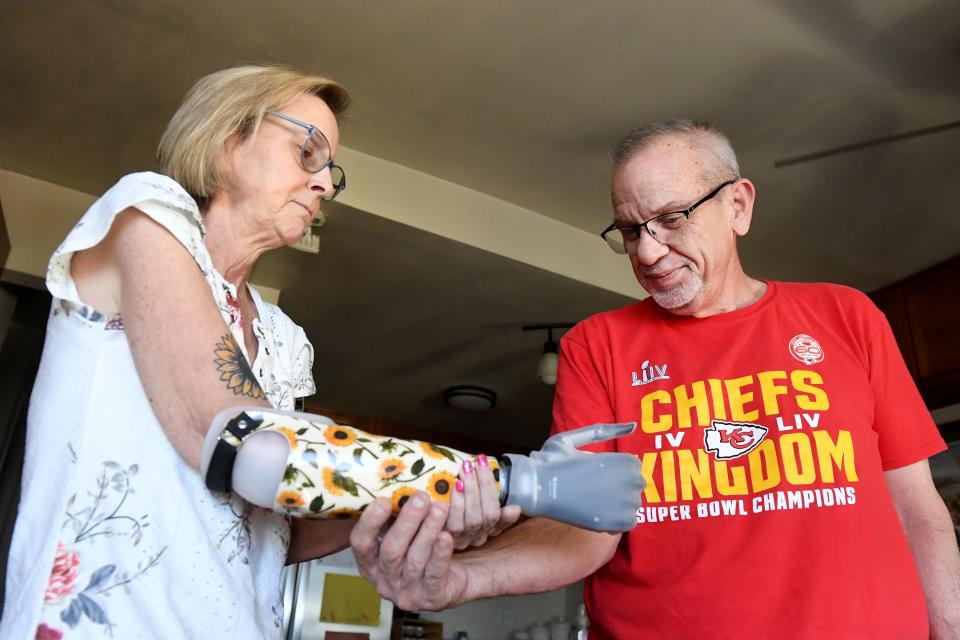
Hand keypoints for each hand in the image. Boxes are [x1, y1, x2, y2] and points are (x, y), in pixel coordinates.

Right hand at [350, 492, 466, 610]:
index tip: (383, 500)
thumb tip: (399, 486)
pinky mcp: (431, 599)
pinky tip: (446, 536)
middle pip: (391, 551)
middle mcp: (385, 581)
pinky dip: (440, 554)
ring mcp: (407, 593)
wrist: (458, 578)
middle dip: (407, 522)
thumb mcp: (406, 535)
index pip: (360, 544)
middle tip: (421, 498)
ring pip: (415, 560)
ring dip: (427, 531)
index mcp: (371, 563)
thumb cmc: (425, 550)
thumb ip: (397, 518)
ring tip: (440, 508)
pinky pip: (434, 574)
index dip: (370, 522)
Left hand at [446, 455, 521, 549]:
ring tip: (464, 472)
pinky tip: (454, 488)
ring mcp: (460, 541)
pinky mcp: (443, 542)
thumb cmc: (450, 510)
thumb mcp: (475, 506)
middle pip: (486, 516)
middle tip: (474, 465)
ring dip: (470, 493)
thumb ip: (491, 504)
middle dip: (483, 487)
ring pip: (472, 521)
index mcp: (488, 529)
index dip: (495, 493)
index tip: (487, 469)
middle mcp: (476, 538)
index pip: (498, 515)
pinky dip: (456, 505)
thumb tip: (516, 509)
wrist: (425, 534)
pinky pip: (453, 525)